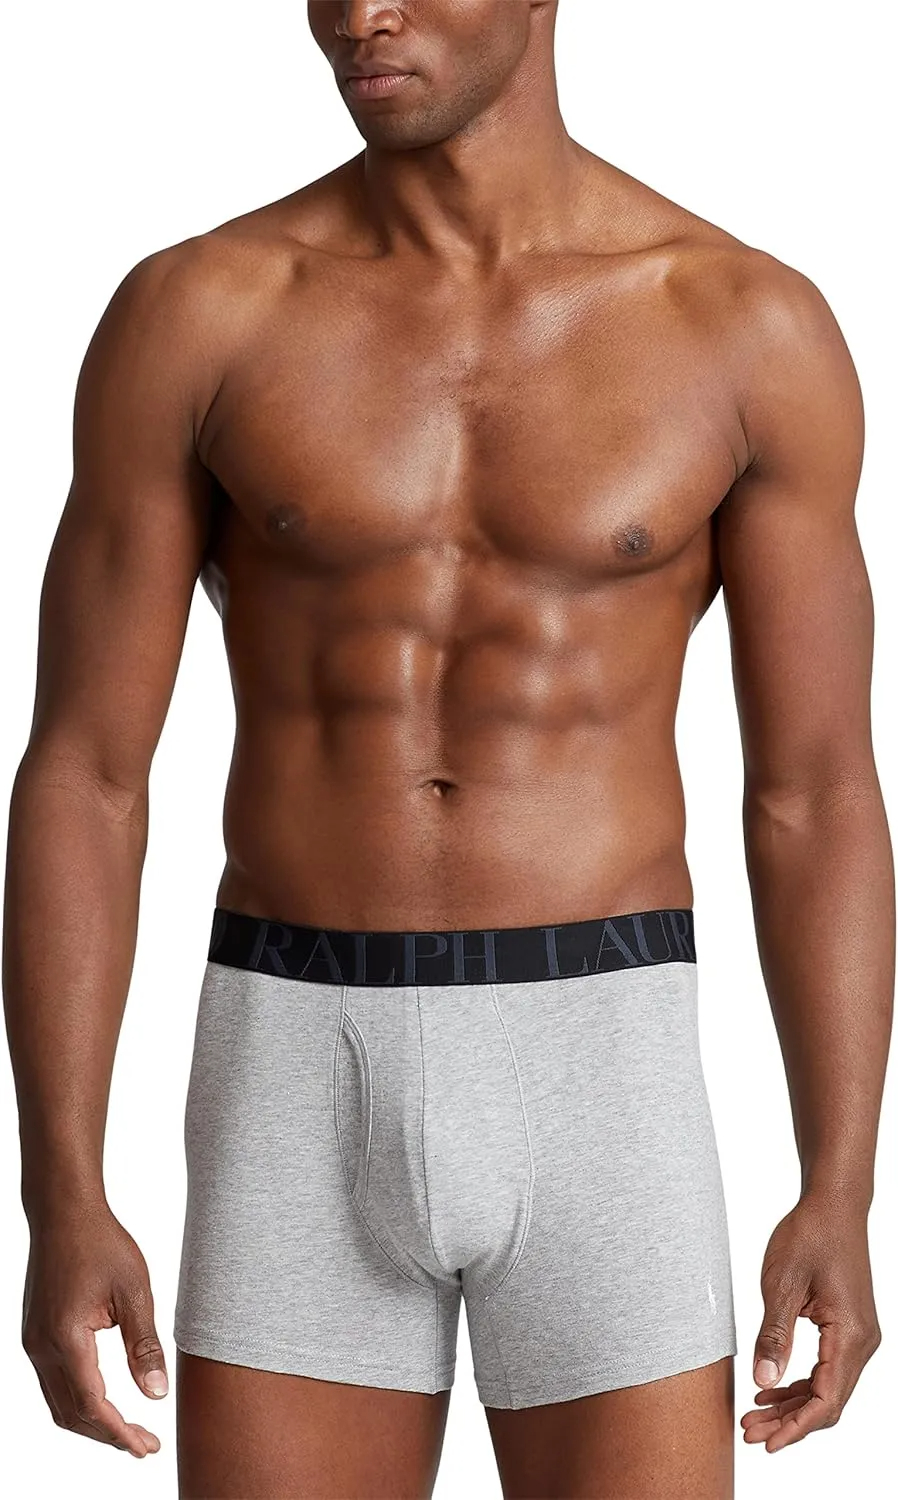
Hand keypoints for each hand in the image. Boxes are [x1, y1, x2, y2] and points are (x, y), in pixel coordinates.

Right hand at [22, 1201, 167, 1457]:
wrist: (64, 1212)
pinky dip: (77, 1401)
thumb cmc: (102, 1243)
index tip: (146, 1448)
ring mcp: (33, 1342)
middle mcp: (41, 1347)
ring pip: (58, 1403)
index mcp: (66, 1338)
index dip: (120, 1433)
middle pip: (72, 1415)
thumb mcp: (134, 1290)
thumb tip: (156, 1394)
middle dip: (108, 1435)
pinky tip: (104, 1399)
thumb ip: (144, 1345)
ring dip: (91, 1422)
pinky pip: (52, 1383)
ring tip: (128, 1429)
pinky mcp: (34, 1334)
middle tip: (144, 1445)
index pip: (93, 1406)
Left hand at [741, 1190, 880, 1452]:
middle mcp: (862, 1342)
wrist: (834, 1204)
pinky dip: (801, 1383)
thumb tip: (763, 1382)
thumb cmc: (810, 1234)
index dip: (795, 1427)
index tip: (765, 1442)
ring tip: (755, 1414)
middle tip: (749, 1430)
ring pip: (828, 1387)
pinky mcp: (849, 1327)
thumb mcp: (782, 1284)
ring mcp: (859, 1336)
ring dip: (793, 1404)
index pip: (826, 1400)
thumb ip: (773, 1336)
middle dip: (788, 1421)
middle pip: (828, 1401)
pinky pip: (828, 1368)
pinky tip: (771, 1387)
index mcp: (851, 1335)